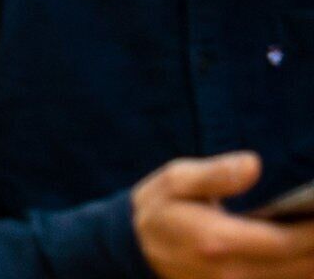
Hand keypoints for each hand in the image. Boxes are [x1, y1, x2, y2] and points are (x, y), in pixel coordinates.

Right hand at [137, 154, 313, 278]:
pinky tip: (305, 249)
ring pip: (298, 278)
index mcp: (219, 240)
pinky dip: (302, 268)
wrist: (134, 248)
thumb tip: (253, 163)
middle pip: (302, 266)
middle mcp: (233, 272)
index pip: (288, 242)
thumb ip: (215, 174)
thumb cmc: (160, 208)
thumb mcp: (176, 179)